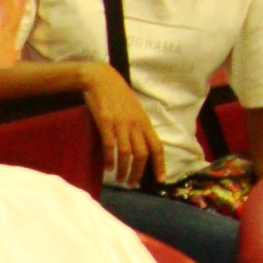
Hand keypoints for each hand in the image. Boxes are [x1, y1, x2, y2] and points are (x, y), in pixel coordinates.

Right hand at [80, 62, 163, 185]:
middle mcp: (135, 125)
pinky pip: (110, 146)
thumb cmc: (118, 96)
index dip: (160, 165)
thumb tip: (141, 147)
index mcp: (144, 123)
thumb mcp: (134, 111)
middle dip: (138, 172)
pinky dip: (110, 159)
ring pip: (127, 153)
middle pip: (142, 154)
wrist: (102, 79)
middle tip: (133, 184)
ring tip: (120, 179)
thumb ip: (138, 127)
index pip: (156, 147)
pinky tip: (109, 167)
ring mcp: (120, 124)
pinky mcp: (106, 123)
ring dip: (124, 170)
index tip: (160, 180)